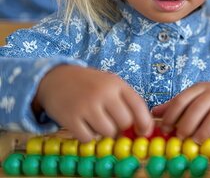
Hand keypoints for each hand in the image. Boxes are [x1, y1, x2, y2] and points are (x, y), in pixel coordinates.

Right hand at [34, 65, 153, 141]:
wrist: (57, 78)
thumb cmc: (90, 85)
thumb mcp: (111, 84)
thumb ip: (126, 101)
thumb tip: (142, 128)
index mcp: (117, 84)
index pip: (139, 106)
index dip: (145, 122)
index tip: (143, 132)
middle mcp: (103, 93)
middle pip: (124, 122)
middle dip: (121, 127)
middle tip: (113, 123)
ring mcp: (86, 105)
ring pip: (108, 132)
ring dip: (104, 132)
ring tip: (97, 123)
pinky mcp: (70, 118)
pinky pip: (88, 138)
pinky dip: (88, 136)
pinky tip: (84, 126)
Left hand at [151, 82, 209, 143]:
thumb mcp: (193, 99)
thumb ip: (176, 106)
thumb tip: (155, 113)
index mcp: (200, 88)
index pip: (183, 99)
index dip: (172, 115)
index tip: (166, 129)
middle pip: (200, 106)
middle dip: (188, 123)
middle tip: (182, 137)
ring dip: (207, 127)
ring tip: (198, 140)